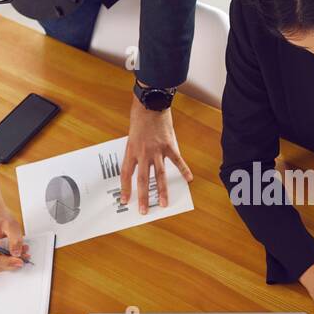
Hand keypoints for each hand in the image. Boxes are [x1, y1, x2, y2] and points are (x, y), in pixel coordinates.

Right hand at [0, 194, 27, 271]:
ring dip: (10, 261)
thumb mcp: (11, 225)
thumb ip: (15, 240)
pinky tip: (15, 252)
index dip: (9, 262)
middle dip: (11, 262)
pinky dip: (7, 258)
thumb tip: (17, 253)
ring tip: (22, 252)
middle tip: (25, 256)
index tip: (20, 261)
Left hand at [121, 95, 192, 215]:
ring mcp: (157, 151)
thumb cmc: (139, 117)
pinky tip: (188, 180)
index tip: (125, 200)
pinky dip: (184, 170)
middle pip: (142, 180)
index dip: (125, 189)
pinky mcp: (170, 146)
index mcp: (131, 151)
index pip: (126, 175)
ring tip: (163, 203)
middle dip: (143, 197)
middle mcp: (143, 154)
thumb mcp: (132, 135)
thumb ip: (136, 151)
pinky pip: (177, 161)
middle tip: (144, 210)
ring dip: (161, 191)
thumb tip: (139, 164)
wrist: (150, 103)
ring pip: (159, 175)